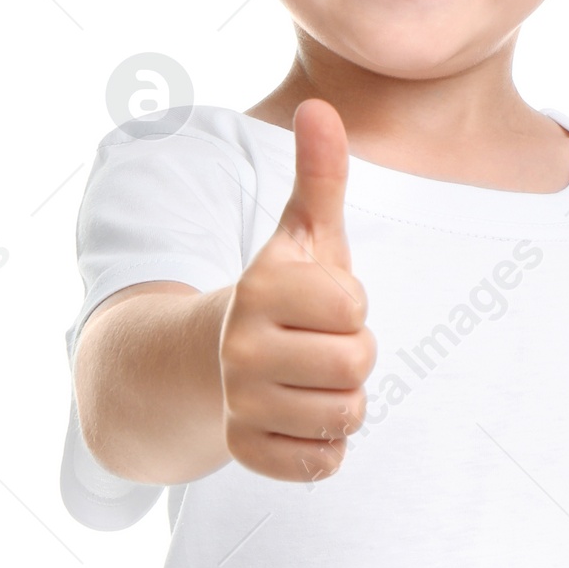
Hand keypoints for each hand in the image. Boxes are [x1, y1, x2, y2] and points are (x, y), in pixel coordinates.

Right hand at [218, 98, 376, 482]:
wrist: (212, 357)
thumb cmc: (282, 292)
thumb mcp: (303, 234)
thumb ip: (320, 175)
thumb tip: (320, 105)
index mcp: (260, 288)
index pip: (354, 307)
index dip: (352, 305)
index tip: (323, 302)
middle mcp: (240, 347)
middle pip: (356, 365)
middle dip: (353, 355)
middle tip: (320, 344)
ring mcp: (240, 402)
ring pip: (345, 417)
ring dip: (342, 401)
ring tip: (311, 378)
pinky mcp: (245, 451)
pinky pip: (320, 462)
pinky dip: (323, 446)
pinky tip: (300, 417)